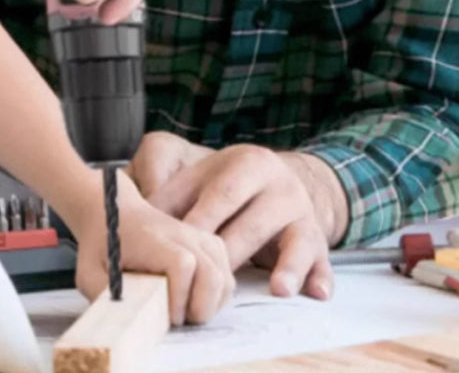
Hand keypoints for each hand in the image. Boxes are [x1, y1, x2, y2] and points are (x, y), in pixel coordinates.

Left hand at [69, 169, 234, 325]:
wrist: (114, 210)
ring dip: (211, 303)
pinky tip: (195, 298)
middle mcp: (182, 235)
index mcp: (152, 240)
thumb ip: (102, 296)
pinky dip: (218, 292)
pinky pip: (227, 271)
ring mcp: (197, 237)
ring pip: (225, 276)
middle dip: (200, 308)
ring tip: (186, 310)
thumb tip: (121, 321)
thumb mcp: (88, 271)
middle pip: (213, 274)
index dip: (180, 296)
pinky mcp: (207, 242)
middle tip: (177, 318)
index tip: (166, 313)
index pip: (183, 264)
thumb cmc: (101, 242)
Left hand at [127, 132, 347, 299]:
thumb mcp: (196, 173)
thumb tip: (137, 211)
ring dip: (286, 266)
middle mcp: (279, 185)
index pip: (224, 192)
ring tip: (277, 288)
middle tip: (212, 277)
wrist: (276, 181)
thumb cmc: (224, 183)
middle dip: (232, 250)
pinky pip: (321, 261)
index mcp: (247, 164)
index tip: (183, 242)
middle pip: (255, 221)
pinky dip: (318, 278)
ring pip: (295, 240)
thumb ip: (167, 187)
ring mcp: (301, 212)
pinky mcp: (317, 240)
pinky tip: (315, 294)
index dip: (203, 218)